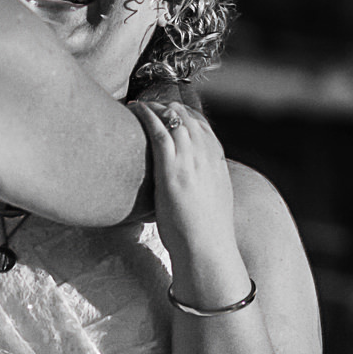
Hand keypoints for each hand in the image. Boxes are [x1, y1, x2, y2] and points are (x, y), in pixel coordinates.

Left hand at [133, 101, 239, 270]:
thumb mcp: (213, 202)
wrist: (207, 248)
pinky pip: (158, 132)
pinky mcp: (172, 169)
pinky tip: (135, 110)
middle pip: (189, 119)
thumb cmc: (207, 233)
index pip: (204, 129)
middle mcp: (206, 157)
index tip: (173, 112)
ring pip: (174, 121)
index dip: (188, 117)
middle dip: (170, 108)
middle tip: (152, 105)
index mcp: (218, 165)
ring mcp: (190, 161)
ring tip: (139, 105)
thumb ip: (205, 186)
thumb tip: (193, 186)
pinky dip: (147, 116)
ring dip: (155, 108)